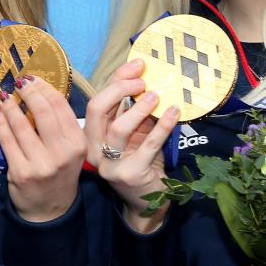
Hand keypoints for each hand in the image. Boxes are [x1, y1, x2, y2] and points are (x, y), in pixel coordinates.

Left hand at [0, 75, 86, 222]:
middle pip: (42, 112)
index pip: (61, 107)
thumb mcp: (72, 150)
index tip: (33, 78)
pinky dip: (1, 123)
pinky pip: (7, 140)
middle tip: (18, 81)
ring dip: (10, 106)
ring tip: (5, 95)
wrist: (50, 209)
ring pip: (21, 125)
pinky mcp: (20, 172)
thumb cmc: (61, 173)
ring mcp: (40, 164)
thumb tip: (41, 92)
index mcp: (78, 144)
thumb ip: (61, 125)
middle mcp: (62, 154)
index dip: (45, 88)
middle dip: (28, 92)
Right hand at [83, 58, 179, 232]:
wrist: (147, 201)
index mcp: (92, 135)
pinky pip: (147, 145)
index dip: (116, 79)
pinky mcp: (130, 174)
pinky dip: (162, 126)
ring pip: (118, 128)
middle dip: (119, 89)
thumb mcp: (135, 132)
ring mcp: (109, 164)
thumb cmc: (141, 161)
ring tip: (156, 95)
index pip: (97, 100)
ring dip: (138, 108)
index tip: (138, 65)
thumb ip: (136, 110)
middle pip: (97, 110)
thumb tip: (148, 77)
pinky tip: (174, 112)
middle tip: (143, 81)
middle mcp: (93, 148)